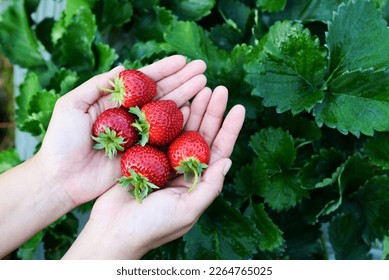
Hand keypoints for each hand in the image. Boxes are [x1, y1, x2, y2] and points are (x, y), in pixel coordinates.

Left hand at [35, 55, 206, 205]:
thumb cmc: (62, 141)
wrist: (62, 177)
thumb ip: (96, 86)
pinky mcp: (144, 152)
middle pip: (161, 93)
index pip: (144, 81)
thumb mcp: (71, 106)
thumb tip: (122, 66)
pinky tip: (194, 110)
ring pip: (167, 112)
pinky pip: (165, 136)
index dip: (164, 69)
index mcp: (115, 101)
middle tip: (203, 69)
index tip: (183, 60)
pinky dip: (179, 123)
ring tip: (204, 84)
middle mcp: (131, 115)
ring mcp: (139, 134)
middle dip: (182, 79)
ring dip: (186, 97)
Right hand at [63, 86, 245, 258]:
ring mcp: (164, 160)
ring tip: (202, 88)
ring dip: (193, 109)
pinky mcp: (144, 155)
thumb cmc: (152, 227)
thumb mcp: (186, 210)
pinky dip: (168, 116)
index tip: (239, 107)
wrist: (113, 231)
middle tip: (220, 89)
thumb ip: (209, 187)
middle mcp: (183, 168)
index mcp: (197, 181)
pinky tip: (177, 100)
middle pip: (202, 135)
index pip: (219, 151)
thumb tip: (228, 161)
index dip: (230, 129)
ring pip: (183, 129)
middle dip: (212, 112)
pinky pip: (159, 131)